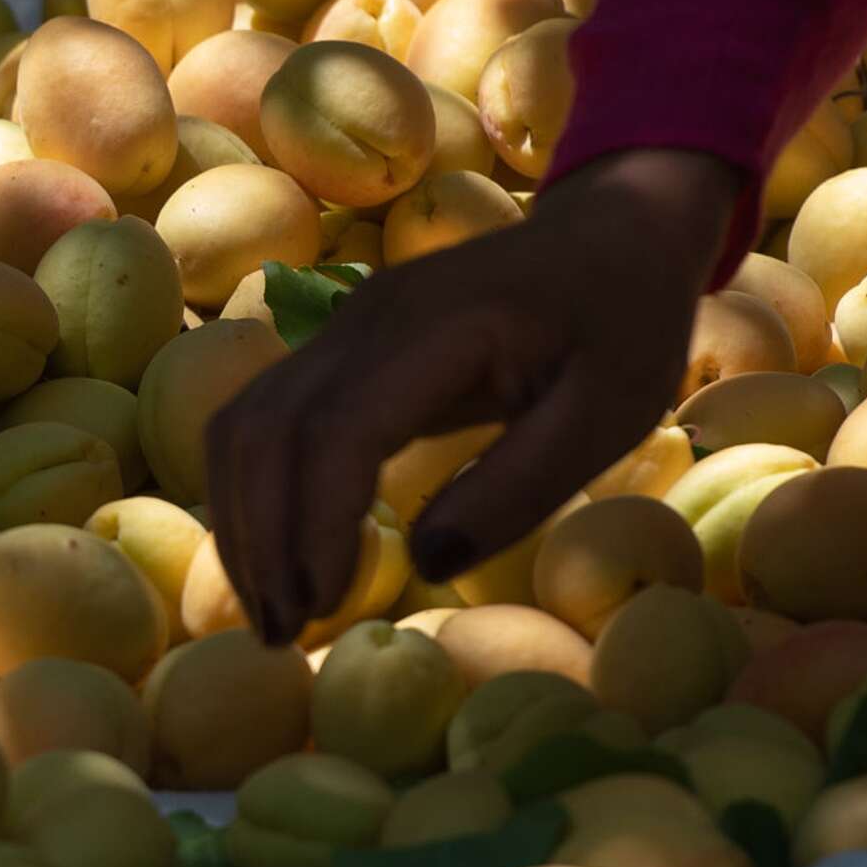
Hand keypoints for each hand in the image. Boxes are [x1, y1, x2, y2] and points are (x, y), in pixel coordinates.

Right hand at [204, 148, 745, 644]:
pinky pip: (263, 418)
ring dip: (244, 520)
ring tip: (274, 609)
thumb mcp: (610, 412)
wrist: (608, 232)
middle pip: (266, 429)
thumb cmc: (622, 325)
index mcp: (438, 329)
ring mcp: (341, 329)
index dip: (316, 522)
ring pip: (246, 422)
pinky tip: (282, 553)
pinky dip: (256, 492)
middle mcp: (364, 320)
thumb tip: (428, 560)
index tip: (323, 604)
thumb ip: (520, 484)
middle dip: (260, 538)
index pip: (337, 428)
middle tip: (280, 634)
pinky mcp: (336, 348)